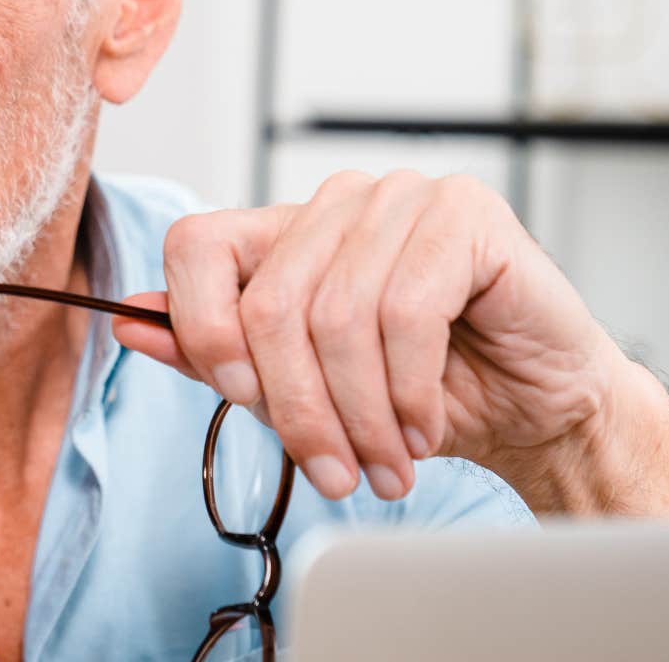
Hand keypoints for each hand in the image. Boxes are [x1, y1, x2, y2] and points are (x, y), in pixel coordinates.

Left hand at [112, 170, 633, 502]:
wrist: (536, 408)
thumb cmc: (425, 393)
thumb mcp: (304, 388)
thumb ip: (218, 355)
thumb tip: (132, 323)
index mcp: (285, 232)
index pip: (195, 247)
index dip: (203, 331)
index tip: (244, 403)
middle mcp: (336, 203)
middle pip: (267, 303)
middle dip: (298, 410)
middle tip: (333, 471)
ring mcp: (401, 197)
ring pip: (336, 316)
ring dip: (358, 414)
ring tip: (384, 462)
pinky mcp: (464, 213)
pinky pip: (406, 311)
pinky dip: (408, 390)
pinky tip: (423, 425)